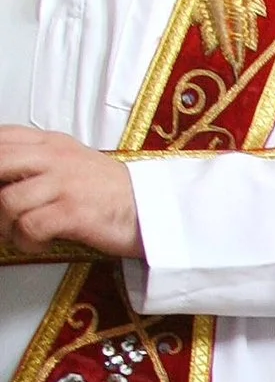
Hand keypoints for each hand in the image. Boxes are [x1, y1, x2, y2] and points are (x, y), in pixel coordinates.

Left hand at [0, 130, 141, 261]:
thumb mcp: (73, 161)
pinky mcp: (74, 212)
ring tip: (18, 232)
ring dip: (5, 225)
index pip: (2, 138)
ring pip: (7, 201)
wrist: (153, 207)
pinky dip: (26, 241)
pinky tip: (38, 242)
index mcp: (52, 142)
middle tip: (0, 211)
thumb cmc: (110, 191)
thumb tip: (4, 172)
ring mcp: (66, 184)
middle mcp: (56, 157)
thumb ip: (38, 159)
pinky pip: (29, 227)